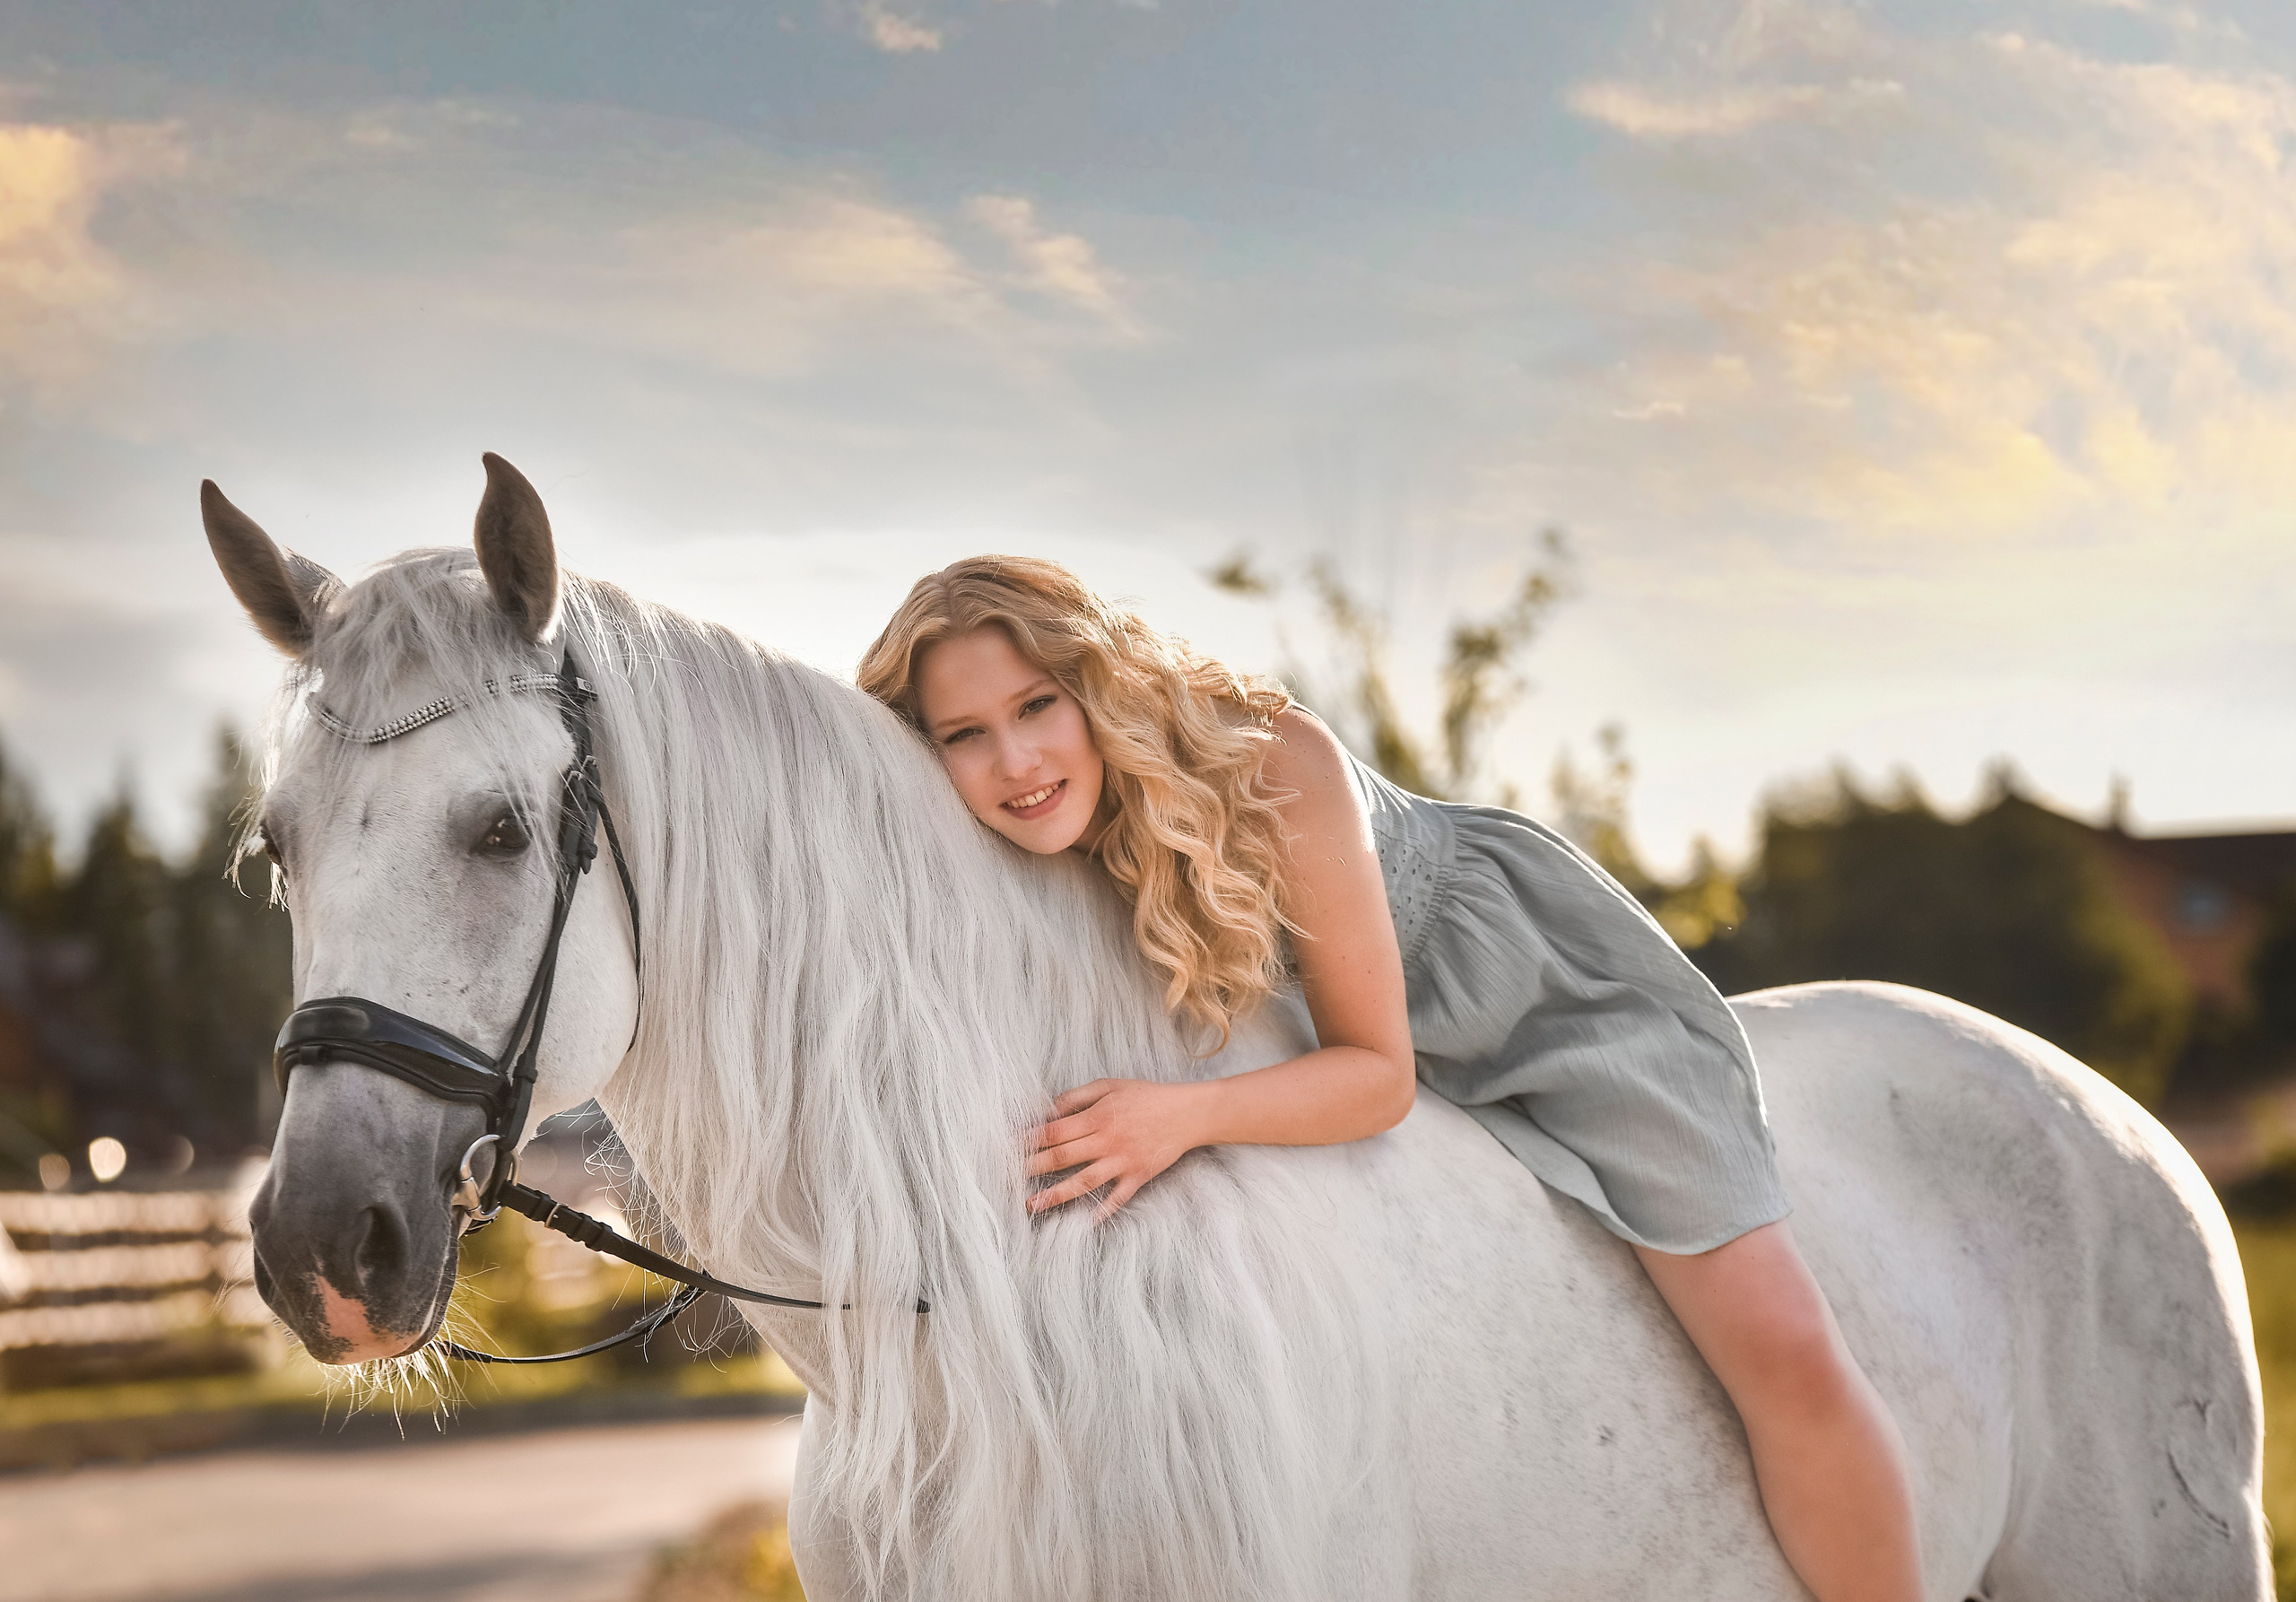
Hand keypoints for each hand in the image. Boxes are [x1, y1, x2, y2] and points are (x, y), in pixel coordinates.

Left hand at [1026, 1078, 1208, 1218]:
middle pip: (1062, 1157)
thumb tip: (1048, 1112)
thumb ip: (1076, 1098)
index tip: (1009, 1148)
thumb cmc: (1145, 1096)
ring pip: (1083, 1182)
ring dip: (1055, 1195)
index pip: (1054, 1131)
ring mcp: (1122, 1162)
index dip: (1030, 1140)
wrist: (1187, 1113)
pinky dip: (1100, 1211)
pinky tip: (1082, 1222)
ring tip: (1032, 1205)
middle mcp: (1107, 1141)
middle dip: (1032, 1167)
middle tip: (1007, 1178)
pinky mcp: (1137, 1177)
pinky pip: (1116, 1198)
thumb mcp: (1109, 1086)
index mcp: (1097, 1116)